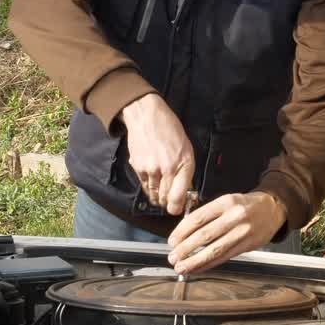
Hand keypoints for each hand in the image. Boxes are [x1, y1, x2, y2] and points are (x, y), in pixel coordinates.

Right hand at [121, 93, 194, 214]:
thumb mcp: (186, 148)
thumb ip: (186, 171)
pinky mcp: (138, 168)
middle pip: (166, 200)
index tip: (177, 208)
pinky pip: (144, 186)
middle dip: (168, 203)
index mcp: (184, 163)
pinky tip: (152, 179)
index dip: (177, 208)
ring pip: (154, 195)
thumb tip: (185, 192)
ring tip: (161, 191)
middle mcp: (168, 168)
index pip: (178, 197)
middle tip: (170, 200)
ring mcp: (151, 169)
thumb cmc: (170, 130)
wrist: (146, 116)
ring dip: (158, 197)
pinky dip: (149, 188)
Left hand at [166, 192, 286, 274]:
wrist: (272, 209)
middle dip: (185, 249)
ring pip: (214, 250)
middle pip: (204, 235)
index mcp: (225, 202)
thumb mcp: (226, 201)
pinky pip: (224, 257)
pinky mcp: (247, 246)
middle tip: (172, 257)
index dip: (182, 231)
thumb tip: (184, 232)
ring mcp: (242, 232)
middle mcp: (234, 217)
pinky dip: (208, 264)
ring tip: (181, 267)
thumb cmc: (244, 205)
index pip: (198, 218)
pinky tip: (197, 268)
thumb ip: (208, 214)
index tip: (171, 241)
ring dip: (195, 261)